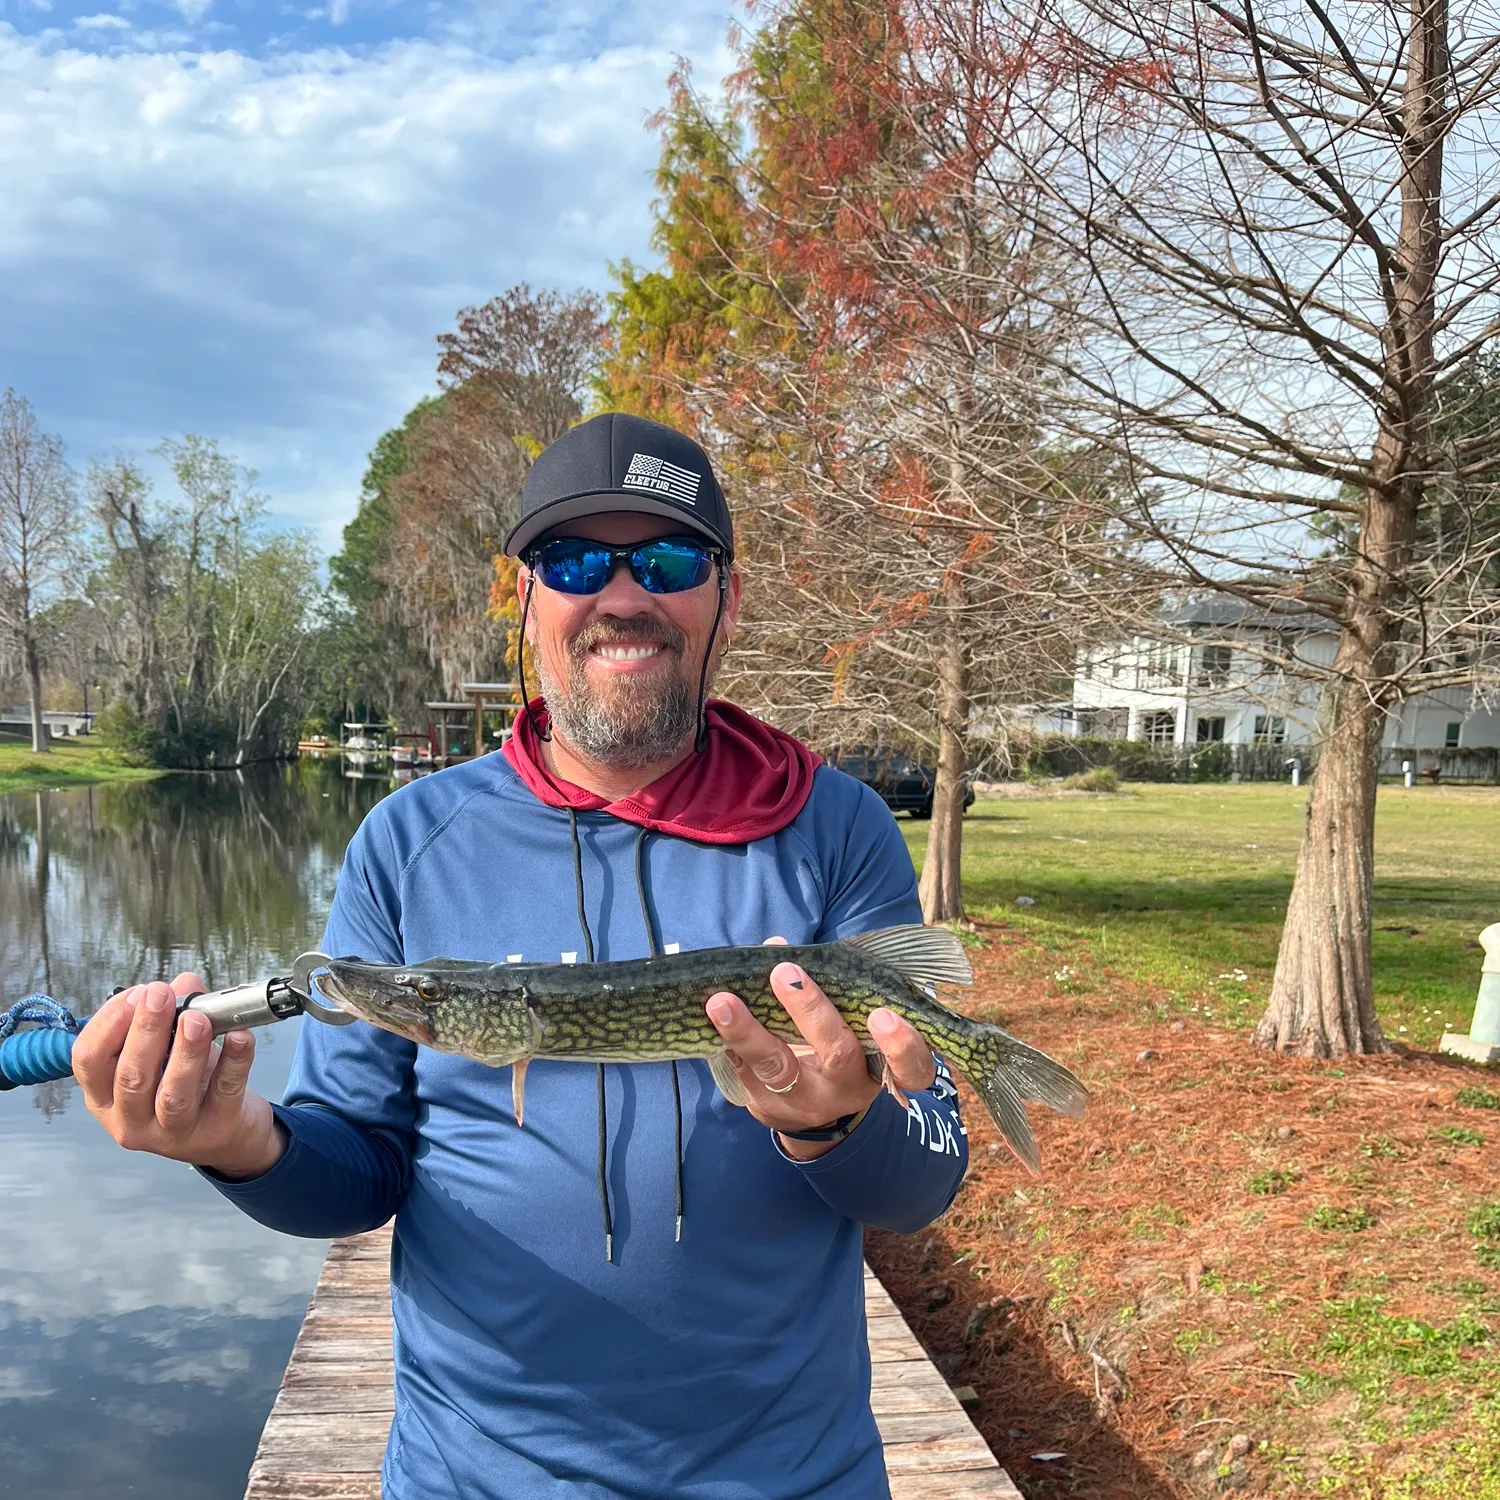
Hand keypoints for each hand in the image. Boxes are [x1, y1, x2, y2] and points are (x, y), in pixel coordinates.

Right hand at [72, 973, 285, 1179]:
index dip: (109, 1023)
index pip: (89, 1061)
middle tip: (161, 995)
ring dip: (185, 1051)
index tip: (136, 993)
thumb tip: (185, 984)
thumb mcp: (169, 1049)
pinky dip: (234, 1060)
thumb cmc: (186, 1082)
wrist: (225, 1132)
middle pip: (131, 1077)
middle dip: (146, 1030)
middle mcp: (130, 1120)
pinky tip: (241, 1035)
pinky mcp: (216, 1129)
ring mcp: (172, 1133)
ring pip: (172, 1094)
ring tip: (196, 1018)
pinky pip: (224, 1091)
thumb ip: (174, 1011)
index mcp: (104, 1097)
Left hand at [705, 940, 935, 1159]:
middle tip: (786, 973)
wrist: (812, 1108)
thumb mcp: (848, 1019)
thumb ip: (826, 980)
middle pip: (837, 1054)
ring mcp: (804, 1102)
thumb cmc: (837, 1042)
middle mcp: (847, 1088)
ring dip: (748, 1030)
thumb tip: (775, 945)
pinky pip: (743, 1071)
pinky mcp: (766, 1107)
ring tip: (721, 1001)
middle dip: (812, 1012)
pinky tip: (710, 1016)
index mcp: (882, 1065)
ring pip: (779, 1067)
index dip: (901, 1045)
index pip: (910, 1066)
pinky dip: (725, 1040)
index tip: (883, 1014)